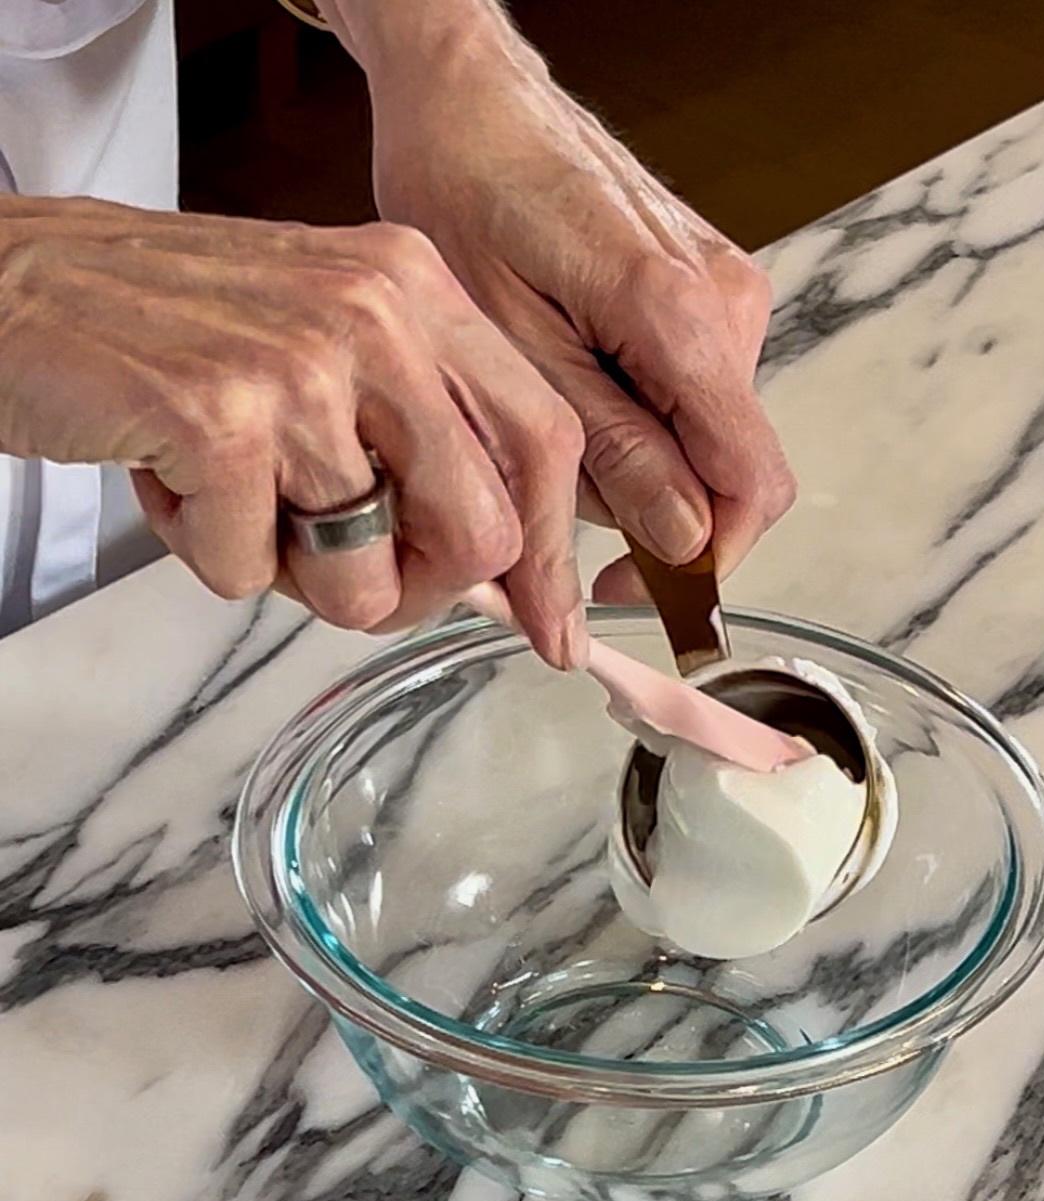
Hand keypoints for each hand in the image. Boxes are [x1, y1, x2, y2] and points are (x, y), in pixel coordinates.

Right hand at [0, 196, 586, 664]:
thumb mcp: (328, 342)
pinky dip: (205, 555)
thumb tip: (498, 564)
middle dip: (412, 593)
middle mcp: (376, 314)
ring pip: (360, 577)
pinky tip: (172, 481)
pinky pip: (248, 574)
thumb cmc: (172, 329)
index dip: (550, 556)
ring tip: (231, 497)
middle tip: (341, 575)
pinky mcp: (220, 418)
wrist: (17, 286)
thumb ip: (416, 429)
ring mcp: (300, 365)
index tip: (547, 630)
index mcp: (416, 290)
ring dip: (288, 575)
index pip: (541, 439)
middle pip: (478, 532)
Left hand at [330, 0, 794, 600]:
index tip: (629, 590)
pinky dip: (628, 413)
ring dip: (626, 456)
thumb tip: (683, 538)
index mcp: (685, 318)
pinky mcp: (704, 289)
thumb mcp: (515, 350)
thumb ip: (611, 451)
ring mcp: (725, 292)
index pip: (749, 486)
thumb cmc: (469, 195)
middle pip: (722, 469)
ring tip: (536, 406)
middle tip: (536, 483)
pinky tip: (562, 376)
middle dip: (640, 504)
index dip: (700, 566)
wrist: (470, 94)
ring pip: (699, 436)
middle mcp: (729, 305)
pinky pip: (685, 392)